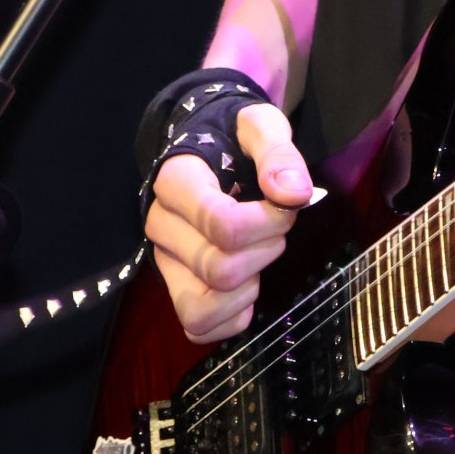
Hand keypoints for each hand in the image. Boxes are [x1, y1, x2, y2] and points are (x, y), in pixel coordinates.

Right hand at [145, 103, 314, 342]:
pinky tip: (248, 288)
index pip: (220, 224)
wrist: (209, 149)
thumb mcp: (261, 127)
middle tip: (277, 230)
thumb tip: (292, 193)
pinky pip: (197, 327)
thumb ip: (278, 154)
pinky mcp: (175, 288)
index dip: (268, 223)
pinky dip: (232, 318)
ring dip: (246, 291)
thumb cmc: (235, 140)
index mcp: (176, 182)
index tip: (288, 205)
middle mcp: (162, 226)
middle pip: (219, 269)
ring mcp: (165, 261)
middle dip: (266, 251)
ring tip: (258, 260)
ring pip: (201, 308)